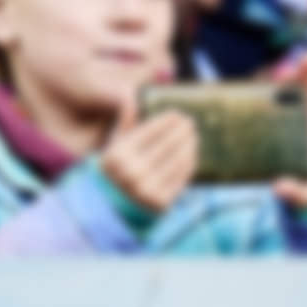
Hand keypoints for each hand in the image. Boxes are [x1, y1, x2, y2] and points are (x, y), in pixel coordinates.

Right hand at [100, 96, 198, 215]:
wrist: (114, 208)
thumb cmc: (116, 170)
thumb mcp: (113, 147)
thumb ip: (124, 124)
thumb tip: (131, 98)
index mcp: (119, 155)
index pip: (149, 132)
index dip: (166, 121)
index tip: (177, 113)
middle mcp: (132, 172)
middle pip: (166, 145)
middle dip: (181, 131)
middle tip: (190, 122)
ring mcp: (148, 189)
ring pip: (176, 160)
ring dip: (188, 145)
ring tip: (193, 135)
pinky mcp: (161, 202)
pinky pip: (180, 177)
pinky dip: (188, 163)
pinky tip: (191, 153)